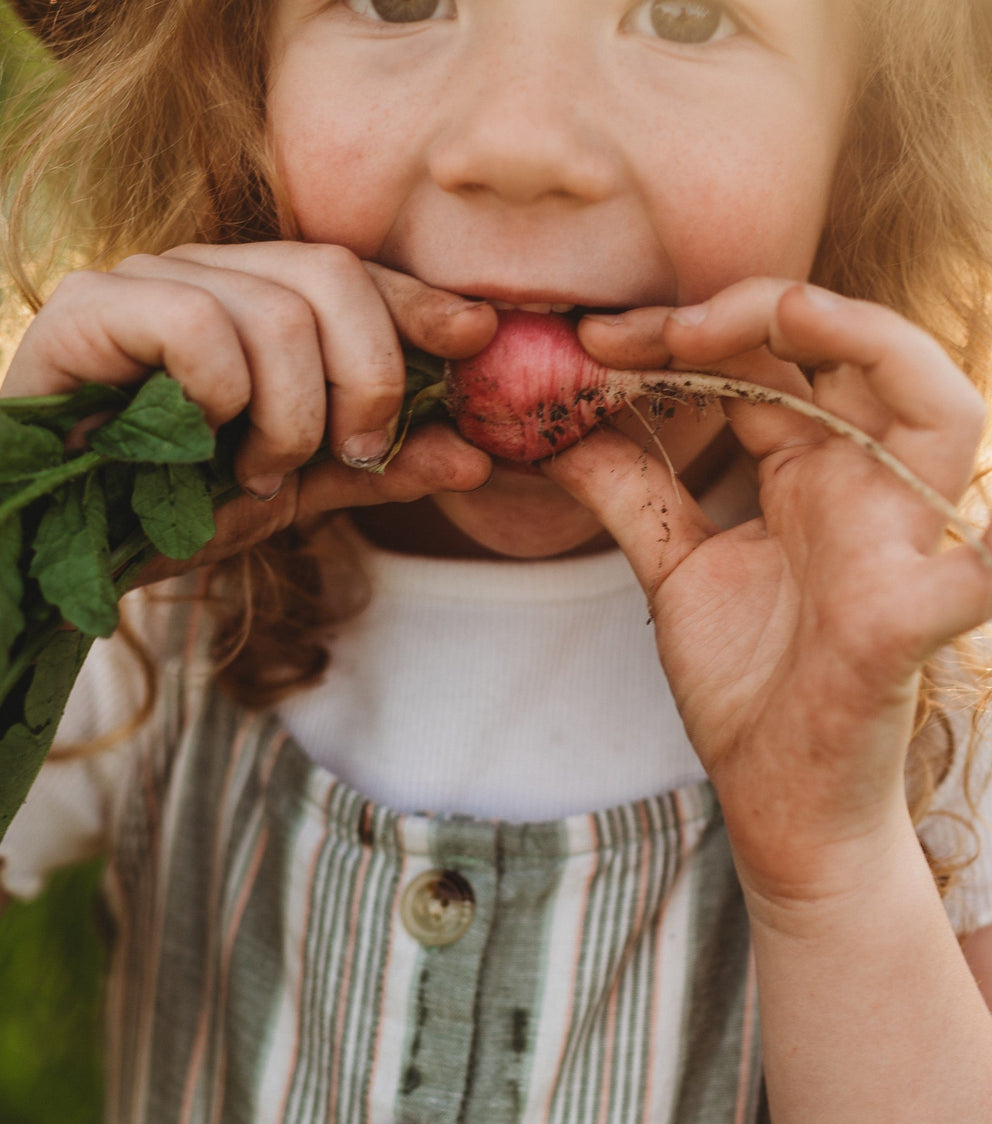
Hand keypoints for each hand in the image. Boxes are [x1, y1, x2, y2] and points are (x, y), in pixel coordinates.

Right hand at [0, 242, 497, 574]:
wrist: (69, 538)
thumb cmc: (181, 503)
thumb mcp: (303, 489)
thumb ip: (382, 467)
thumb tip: (477, 459)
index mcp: (264, 302)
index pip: (361, 274)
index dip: (424, 303)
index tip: (478, 337)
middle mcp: (213, 274)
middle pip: (334, 274)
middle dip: (370, 377)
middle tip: (352, 450)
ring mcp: (152, 281)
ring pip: (278, 310)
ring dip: (291, 416)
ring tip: (257, 471)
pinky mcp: (93, 307)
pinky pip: (198, 324)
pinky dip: (223, 397)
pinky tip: (206, 442)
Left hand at [548, 279, 991, 905]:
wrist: (773, 798)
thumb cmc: (743, 684)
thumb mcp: (673, 573)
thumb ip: (630, 499)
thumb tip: (555, 431)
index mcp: (809, 475)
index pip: (772, 365)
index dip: (695, 334)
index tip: (603, 339)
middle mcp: (864, 492)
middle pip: (856, 359)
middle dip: (763, 315)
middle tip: (664, 325)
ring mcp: (897, 548)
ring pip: (941, 415)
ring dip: (877, 346)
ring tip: (793, 309)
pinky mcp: (911, 619)